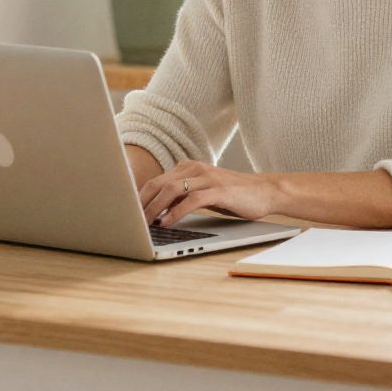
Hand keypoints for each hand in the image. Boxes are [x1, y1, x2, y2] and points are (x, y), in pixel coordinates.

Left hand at [139, 157, 279, 227]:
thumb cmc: (232, 195)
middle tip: (129, 220)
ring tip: (145, 223)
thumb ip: (181, 196)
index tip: (126, 212)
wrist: (265, 191)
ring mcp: (207, 178)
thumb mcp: (202, 192)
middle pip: (158, 183)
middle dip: (141, 203)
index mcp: (188, 167)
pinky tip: (168, 222)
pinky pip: (191, 200)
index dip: (138, 197)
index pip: (155, 181)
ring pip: (171, 190)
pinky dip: (176, 212)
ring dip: (155, 208)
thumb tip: (155, 211)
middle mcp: (194, 168)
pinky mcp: (219, 190)